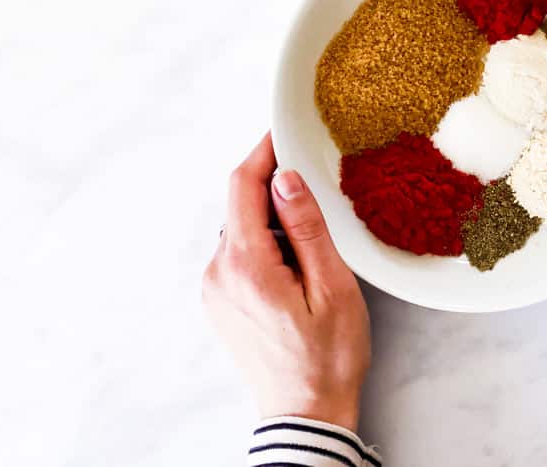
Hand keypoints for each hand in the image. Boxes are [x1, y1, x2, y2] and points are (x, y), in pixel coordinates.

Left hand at [202, 133, 370, 429]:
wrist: (305, 413)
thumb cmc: (327, 357)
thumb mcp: (332, 287)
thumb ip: (307, 228)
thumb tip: (286, 179)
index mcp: (246, 265)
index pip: (243, 186)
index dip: (263, 152)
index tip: (284, 132)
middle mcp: (218, 273)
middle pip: (241, 206)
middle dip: (275, 192)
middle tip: (317, 194)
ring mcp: (214, 290)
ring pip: (241, 231)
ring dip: (272, 224)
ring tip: (313, 249)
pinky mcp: (219, 303)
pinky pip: (239, 256)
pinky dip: (264, 248)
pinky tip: (296, 269)